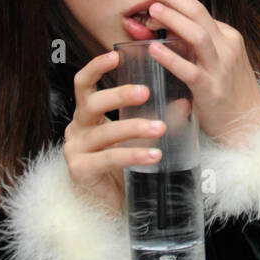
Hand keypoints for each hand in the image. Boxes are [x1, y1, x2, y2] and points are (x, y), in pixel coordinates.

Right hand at [63, 49, 165, 215]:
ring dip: (134, 128)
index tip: (116, 54)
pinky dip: (133, 155)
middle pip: (91, 103)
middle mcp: (76, 128)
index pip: (83, 83)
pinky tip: (154, 155)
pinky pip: (109, 158)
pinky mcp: (80, 171)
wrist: (111, 205)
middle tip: (146, 92)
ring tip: (160, 128)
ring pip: (105, 132)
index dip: (96, 67)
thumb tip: (184, 102)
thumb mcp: (137, 136)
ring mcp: (75, 150)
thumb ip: (155, 117)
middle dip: (119, 95)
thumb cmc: (123, 165)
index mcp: (86, 114)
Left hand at [142, 0, 259, 145]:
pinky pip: (189, 70)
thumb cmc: (229, 91)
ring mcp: (221, 68)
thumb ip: (197, 45)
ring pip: (197, 35)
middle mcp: (227, 47)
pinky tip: (154, 49)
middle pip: (198, 13)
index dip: (174, 0)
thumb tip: (167, 30)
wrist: (251, 123)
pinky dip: (170, 57)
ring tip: (151, 11)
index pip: (199, 10)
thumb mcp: (218, 60)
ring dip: (173, 19)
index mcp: (228, 37)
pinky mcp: (211, 89)